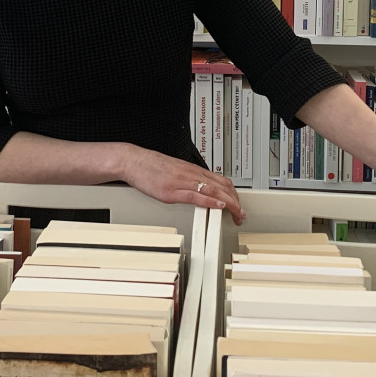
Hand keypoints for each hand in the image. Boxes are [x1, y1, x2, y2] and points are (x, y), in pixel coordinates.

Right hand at [113, 144, 244, 223]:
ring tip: (237, 214)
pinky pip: (196, 196)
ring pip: (213, 191)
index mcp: (193, 170)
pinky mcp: (172, 191)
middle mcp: (192, 174)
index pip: (221, 182)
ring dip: (229, 203)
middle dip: (236, 202)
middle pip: (222, 187)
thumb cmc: (151, 167)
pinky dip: (210, 202)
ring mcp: (183, 182)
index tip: (238, 205)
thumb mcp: (176, 172)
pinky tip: (218, 206)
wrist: (134, 161)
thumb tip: (200, 191)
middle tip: (241, 215)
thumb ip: (190, 181)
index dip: (234, 194)